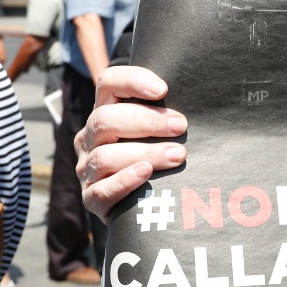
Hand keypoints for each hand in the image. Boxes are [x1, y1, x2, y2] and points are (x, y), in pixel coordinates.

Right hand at [76, 65, 188, 220]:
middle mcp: (89, 138)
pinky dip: (125, 180)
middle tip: (181, 126)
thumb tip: (199, 99)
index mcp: (104, 112)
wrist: (142, 205)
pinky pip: (101, 190)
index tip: (163, 89)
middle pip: (105, 119)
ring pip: (104, 156)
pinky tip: (146, 174)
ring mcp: (86, 168)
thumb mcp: (157, 132)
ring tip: (177, 155)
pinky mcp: (91, 198)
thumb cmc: (157, 157)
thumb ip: (165, 114)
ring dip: (144, 153)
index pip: (108, 83)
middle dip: (146, 121)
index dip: (132, 81)